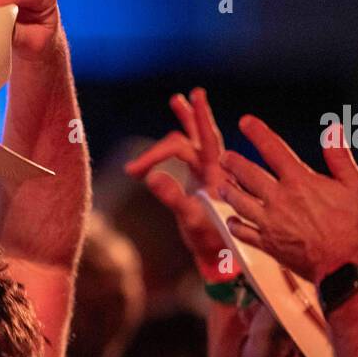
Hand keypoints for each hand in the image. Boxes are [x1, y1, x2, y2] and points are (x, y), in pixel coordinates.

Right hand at [124, 88, 231, 278]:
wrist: (221, 258)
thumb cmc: (210, 241)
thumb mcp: (191, 220)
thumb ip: (173, 198)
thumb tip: (152, 177)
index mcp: (217, 173)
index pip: (190, 147)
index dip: (160, 153)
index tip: (136, 172)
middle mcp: (215, 168)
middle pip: (202, 134)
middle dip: (191, 117)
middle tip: (180, 98)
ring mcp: (209, 172)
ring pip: (199, 138)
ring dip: (188, 119)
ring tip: (179, 99)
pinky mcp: (201, 179)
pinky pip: (194, 150)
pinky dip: (185, 134)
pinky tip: (177, 122)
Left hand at [219, 118, 357, 283]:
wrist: (346, 268)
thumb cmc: (356, 227)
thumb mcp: (356, 187)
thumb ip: (341, 158)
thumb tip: (334, 129)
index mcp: (300, 182)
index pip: (273, 149)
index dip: (258, 133)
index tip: (245, 122)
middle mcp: (280, 200)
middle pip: (247, 175)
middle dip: (233, 163)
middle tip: (224, 157)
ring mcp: (270, 223)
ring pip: (239, 202)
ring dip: (229, 191)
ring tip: (223, 184)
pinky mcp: (267, 245)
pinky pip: (242, 232)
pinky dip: (234, 224)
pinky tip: (232, 220)